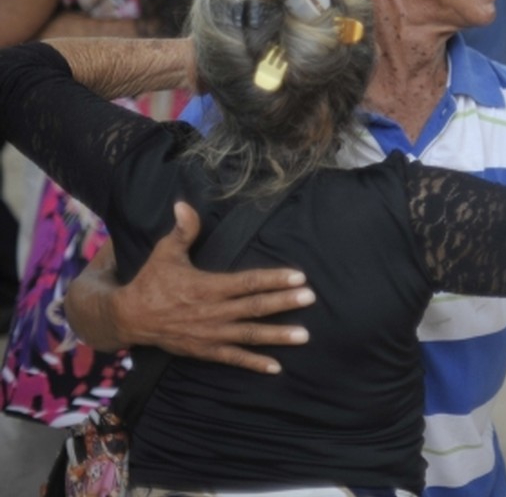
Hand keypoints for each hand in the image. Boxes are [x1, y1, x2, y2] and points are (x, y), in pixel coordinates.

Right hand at [109, 202, 313, 373]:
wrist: (128, 318)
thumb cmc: (152, 281)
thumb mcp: (166, 253)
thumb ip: (183, 230)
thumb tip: (184, 204)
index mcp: (208, 287)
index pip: (247, 282)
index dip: (274, 279)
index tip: (299, 277)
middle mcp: (213, 312)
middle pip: (255, 307)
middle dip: (284, 303)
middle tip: (311, 298)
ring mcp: (210, 334)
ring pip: (249, 335)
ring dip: (277, 336)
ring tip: (304, 335)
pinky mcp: (205, 350)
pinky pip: (233, 358)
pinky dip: (254, 363)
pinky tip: (277, 367)